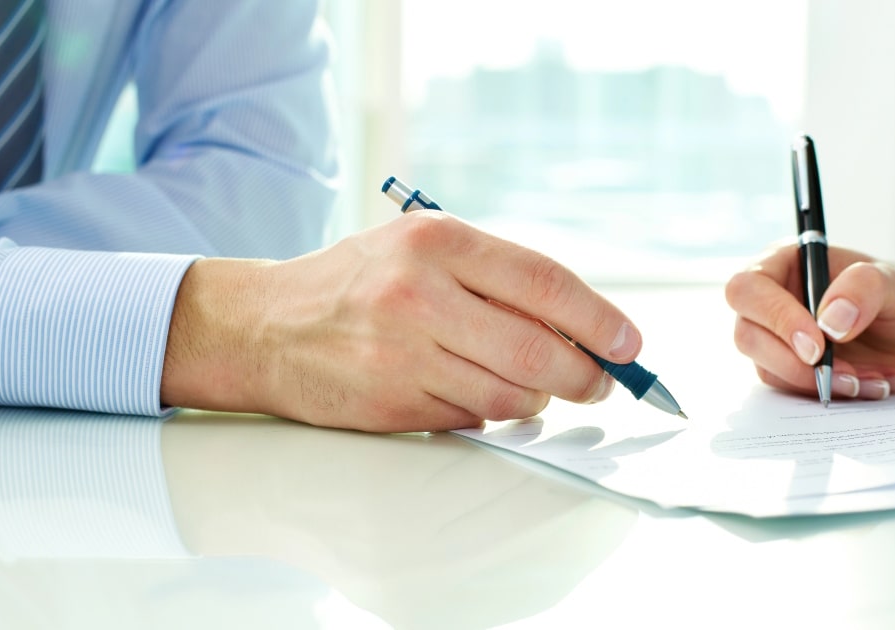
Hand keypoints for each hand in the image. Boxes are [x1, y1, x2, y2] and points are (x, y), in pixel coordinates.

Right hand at [160, 211, 641, 431]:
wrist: (265, 326)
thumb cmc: (356, 282)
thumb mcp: (420, 246)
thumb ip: (494, 276)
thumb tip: (583, 324)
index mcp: (435, 242)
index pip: (544, 282)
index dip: (599, 319)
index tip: (629, 344)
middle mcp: (418, 295)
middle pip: (538, 350)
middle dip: (586, 375)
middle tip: (600, 383)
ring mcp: (402, 355)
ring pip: (510, 395)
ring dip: (538, 399)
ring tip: (536, 388)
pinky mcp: (391, 405)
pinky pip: (471, 419)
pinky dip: (489, 412)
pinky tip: (473, 392)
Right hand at [725, 242, 894, 400]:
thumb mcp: (893, 281)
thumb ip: (864, 289)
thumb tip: (829, 323)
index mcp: (781, 265)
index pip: (749, 290)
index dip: (776, 319)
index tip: (817, 346)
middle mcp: (769, 301)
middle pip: (748, 336)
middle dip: (795, 364)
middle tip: (843, 375)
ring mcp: (775, 338)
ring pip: (768, 369)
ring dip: (819, 384)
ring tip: (869, 381)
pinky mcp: (788, 367)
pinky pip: (793, 389)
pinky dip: (832, 393)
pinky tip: (869, 384)